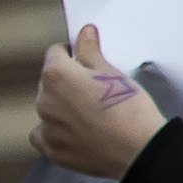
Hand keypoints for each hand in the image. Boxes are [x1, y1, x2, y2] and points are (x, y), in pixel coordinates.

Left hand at [26, 24, 161, 177]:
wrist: (138, 149)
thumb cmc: (129, 107)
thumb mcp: (114, 73)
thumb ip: (91, 52)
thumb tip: (84, 33)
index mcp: (57, 75)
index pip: (56, 54)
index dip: (73, 55)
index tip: (88, 63)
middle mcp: (44, 100)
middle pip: (50, 82)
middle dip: (67, 83)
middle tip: (94, 91)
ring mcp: (45, 127)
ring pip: (48, 108)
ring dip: (62, 107)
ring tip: (90, 115)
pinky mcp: (52, 150)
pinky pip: (45, 135)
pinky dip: (56, 131)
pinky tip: (76, 133)